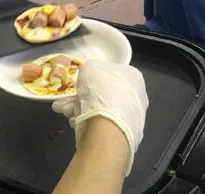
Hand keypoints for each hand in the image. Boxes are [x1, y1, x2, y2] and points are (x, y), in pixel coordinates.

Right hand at [52, 60, 147, 174]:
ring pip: (102, 111)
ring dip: (81, 111)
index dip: (94, 77)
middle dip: (84, 97)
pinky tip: (76, 123)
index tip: (82, 82)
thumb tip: (91, 76)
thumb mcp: (91, 67)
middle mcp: (138, 98)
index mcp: (134, 77)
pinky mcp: (125, 136)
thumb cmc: (101, 92)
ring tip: (67, 112)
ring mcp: (133, 119)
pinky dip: (89, 125)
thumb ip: (92, 70)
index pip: (113, 74)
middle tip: (69, 100)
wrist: (107, 127)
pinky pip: (103, 127)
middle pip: (105, 94)